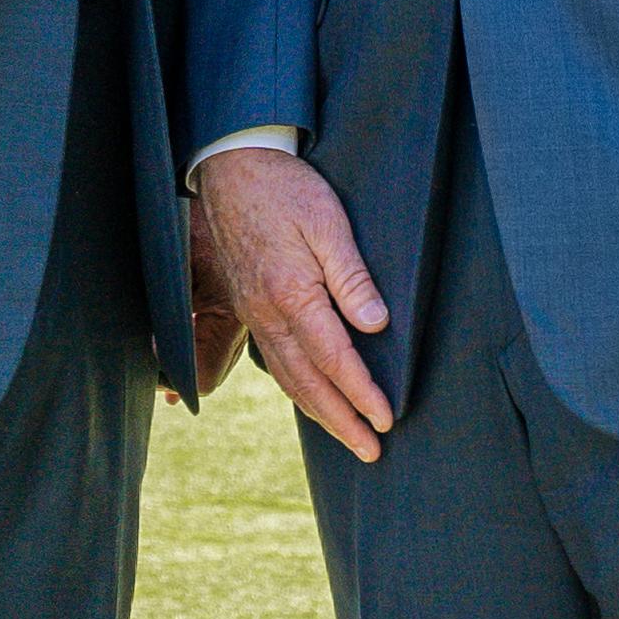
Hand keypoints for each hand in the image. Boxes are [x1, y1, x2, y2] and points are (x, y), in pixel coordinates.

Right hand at [188, 145, 393, 459]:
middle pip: (308, 383)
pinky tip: (312, 397)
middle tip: (371, 451)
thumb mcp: (329, 223)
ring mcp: (254, 313)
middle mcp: (267, 313)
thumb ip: (352, 277)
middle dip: (341, 421)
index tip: (386, 419)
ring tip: (347, 435)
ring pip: (288, 378)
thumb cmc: (286, 189)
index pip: (334, 359)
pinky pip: (274, 361)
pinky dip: (297, 388)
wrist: (232, 167)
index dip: (362, 393)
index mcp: (291, 294)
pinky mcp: (248, 306)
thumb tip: (376, 325)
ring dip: (319, 412)